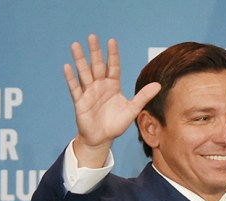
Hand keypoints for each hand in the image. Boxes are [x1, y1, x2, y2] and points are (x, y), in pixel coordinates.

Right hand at [64, 34, 160, 166]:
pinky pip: (75, 88)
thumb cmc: (116, 124)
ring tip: (75, 45)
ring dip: (80, 60)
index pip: (113, 66)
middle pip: (97, 65)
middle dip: (95, 51)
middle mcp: (100, 86)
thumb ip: (143, 97)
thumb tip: (158, 85)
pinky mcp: (80, 101)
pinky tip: (67, 67)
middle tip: (92, 36)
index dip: (113, 54)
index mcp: (113, 86)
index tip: (112, 41)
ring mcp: (89, 92)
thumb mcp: (132, 110)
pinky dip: (71, 78)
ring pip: (84, 73)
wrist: (102, 138)